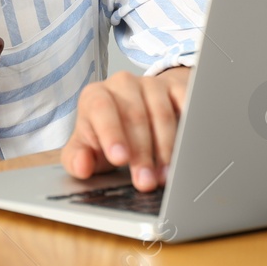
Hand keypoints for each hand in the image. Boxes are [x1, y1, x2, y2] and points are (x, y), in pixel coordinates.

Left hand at [61, 66, 189, 191]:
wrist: (135, 112)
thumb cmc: (108, 134)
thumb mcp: (87, 147)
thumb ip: (76, 159)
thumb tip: (82, 166)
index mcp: (95, 95)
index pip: (101, 110)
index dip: (111, 134)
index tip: (120, 158)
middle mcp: (122, 84)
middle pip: (135, 116)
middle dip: (142, 154)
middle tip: (146, 181)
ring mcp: (151, 84)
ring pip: (161, 114)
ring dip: (165, 149)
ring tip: (164, 177)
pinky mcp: (176, 87)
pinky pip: (185, 102)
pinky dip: (189, 125)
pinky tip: (190, 147)